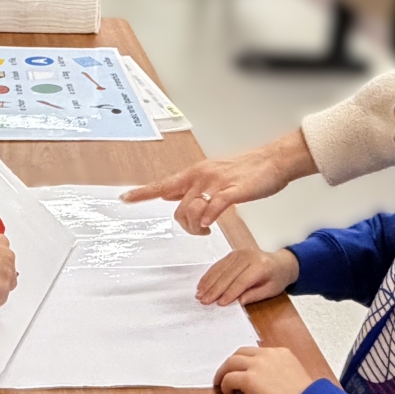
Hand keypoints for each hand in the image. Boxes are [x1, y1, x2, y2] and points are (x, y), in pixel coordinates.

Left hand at [122, 129, 317, 234]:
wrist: (270, 162)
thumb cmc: (243, 173)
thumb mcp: (210, 178)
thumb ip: (189, 188)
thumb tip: (167, 195)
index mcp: (194, 174)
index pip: (162, 185)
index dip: (143, 193)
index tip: (124, 198)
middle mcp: (200, 176)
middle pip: (177, 208)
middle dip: (185, 226)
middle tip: (199, 231)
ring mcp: (216, 182)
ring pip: (191, 209)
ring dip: (196, 226)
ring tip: (207, 229)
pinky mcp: (233, 190)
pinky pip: (214, 206)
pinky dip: (208, 217)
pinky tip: (210, 224)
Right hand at [197, 247, 298, 306]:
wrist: (281, 263)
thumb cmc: (277, 278)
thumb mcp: (270, 290)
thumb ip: (254, 295)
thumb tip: (238, 301)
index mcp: (260, 266)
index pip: (242, 281)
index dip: (230, 293)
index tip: (220, 303)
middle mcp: (248, 256)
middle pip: (228, 275)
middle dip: (215, 289)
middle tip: (204, 301)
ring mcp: (239, 253)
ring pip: (220, 269)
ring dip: (209, 283)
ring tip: (200, 294)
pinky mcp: (232, 254)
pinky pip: (218, 264)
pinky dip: (209, 275)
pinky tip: (202, 284)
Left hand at [214, 346, 316, 393]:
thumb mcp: (294, 378)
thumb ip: (278, 373)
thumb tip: (262, 382)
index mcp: (281, 353)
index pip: (256, 352)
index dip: (246, 361)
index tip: (241, 370)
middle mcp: (268, 355)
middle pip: (240, 353)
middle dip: (231, 363)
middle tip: (226, 374)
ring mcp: (257, 366)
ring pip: (231, 362)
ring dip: (224, 372)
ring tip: (221, 383)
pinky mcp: (249, 379)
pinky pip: (229, 378)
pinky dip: (225, 385)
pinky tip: (227, 393)